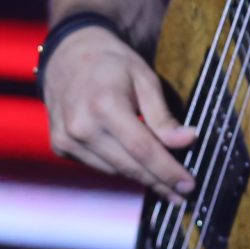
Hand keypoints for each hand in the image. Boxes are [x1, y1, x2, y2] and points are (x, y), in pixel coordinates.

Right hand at [41, 24, 197, 197]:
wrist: (67, 54)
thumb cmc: (110, 63)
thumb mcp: (143, 78)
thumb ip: (163, 115)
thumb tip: (187, 141)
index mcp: (104, 105)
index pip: (143, 150)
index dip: (169, 171)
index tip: (189, 185)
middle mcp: (81, 126)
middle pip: (129, 167)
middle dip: (160, 182)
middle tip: (183, 194)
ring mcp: (67, 139)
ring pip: (114, 171)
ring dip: (140, 176)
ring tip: (163, 179)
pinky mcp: (60, 146)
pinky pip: (98, 166)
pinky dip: (117, 166)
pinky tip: (131, 160)